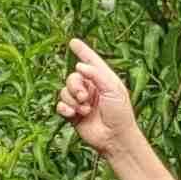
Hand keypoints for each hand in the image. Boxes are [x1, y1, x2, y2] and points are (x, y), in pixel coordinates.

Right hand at [58, 39, 148, 162]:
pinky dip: (64, 108)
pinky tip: (72, 114)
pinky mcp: (73, 114)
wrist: (115, 137)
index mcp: (103, 80)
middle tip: (85, 97)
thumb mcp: (113, 89)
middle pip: (72, 77)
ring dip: (73, 100)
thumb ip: (96, 75)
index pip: (91, 62)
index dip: (82, 51)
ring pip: (65, 91)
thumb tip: (78, 66)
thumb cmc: (120, 113)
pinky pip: (60, 105)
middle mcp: (91, 88)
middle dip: (75, 86)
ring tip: (85, 110)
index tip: (73, 42)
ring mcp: (81, 102)